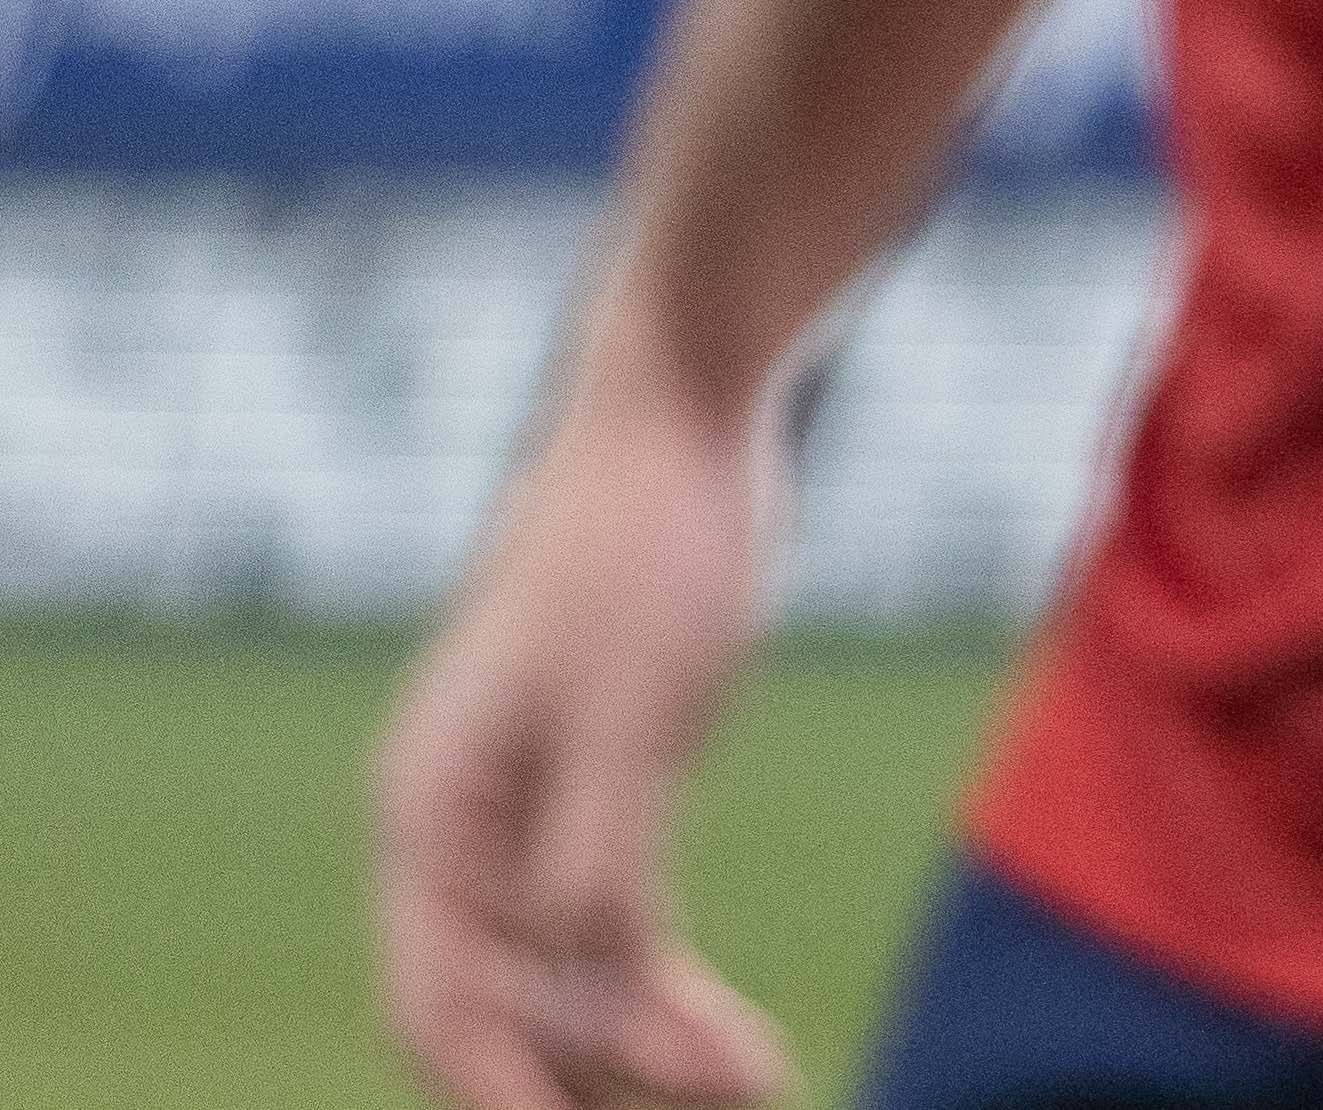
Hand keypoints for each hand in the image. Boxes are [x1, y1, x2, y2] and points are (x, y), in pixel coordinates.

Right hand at [372, 387, 797, 1109]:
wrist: (683, 415)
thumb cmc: (647, 545)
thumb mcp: (633, 707)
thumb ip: (597, 851)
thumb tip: (583, 974)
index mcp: (431, 813)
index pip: (438, 1002)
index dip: (500, 1088)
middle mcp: (460, 829)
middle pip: (505, 1009)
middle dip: (597, 1078)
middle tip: (725, 1108)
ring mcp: (526, 812)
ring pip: (567, 981)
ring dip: (646, 1050)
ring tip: (756, 1091)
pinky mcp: (599, 788)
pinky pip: (615, 925)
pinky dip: (669, 989)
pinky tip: (739, 1043)